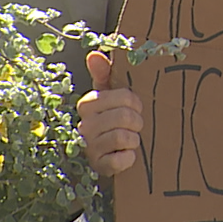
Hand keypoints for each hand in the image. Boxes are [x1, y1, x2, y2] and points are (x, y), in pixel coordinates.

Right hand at [76, 51, 142, 176]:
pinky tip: (127, 154)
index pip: (124, 97)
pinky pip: (120, 160)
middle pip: (125, 117)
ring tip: (130, 139)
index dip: (136, 103)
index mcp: (88, 104)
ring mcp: (90, 148)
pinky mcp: (99, 167)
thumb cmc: (114, 116)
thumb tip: (94, 54)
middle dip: (137, 122)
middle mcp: (85, 125)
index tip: (135, 107)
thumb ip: (105, 73)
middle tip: (135, 125)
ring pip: (124, 137)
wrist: (113, 151)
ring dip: (134, 139)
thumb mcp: (110, 93)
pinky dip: (129, 158)